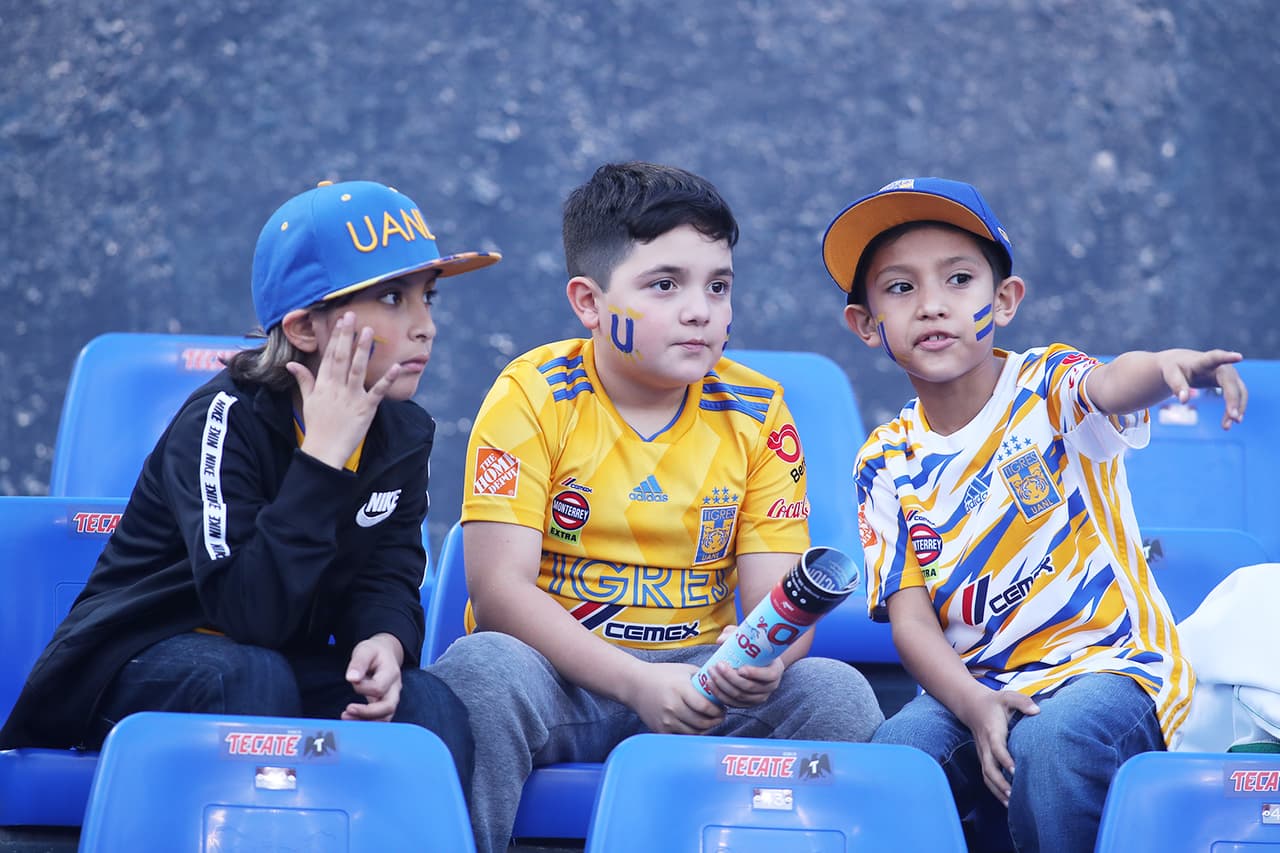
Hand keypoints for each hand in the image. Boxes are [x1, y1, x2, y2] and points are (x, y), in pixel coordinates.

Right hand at [287, 312, 403, 468]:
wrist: (324, 450)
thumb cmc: (317, 425)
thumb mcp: (308, 400)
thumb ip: (303, 380)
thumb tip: (290, 364)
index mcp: (324, 385)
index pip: (330, 356)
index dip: (336, 337)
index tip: (341, 321)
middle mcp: (336, 388)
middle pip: (341, 358)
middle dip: (347, 336)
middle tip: (352, 316)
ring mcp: (351, 397)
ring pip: (357, 369)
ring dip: (362, 350)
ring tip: (368, 331)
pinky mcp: (366, 409)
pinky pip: (377, 392)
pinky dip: (387, 380)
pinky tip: (396, 366)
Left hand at [342, 633, 404, 721]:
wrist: (385, 653)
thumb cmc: (374, 652)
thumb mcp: (365, 650)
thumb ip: (358, 663)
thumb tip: (351, 678)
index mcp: (391, 673)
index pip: (379, 687)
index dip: (363, 688)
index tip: (352, 681)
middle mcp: (395, 688)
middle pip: (388, 707)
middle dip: (367, 713)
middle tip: (347, 710)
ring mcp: (392, 698)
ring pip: (385, 717)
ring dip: (366, 721)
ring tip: (346, 717)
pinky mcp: (385, 704)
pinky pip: (380, 719)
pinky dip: (366, 722)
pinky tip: (352, 718)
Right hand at [625, 661, 724, 734]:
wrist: (635, 684)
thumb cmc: (662, 674)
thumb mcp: (684, 670)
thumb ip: (702, 678)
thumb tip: (722, 685)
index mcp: (680, 689)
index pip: (705, 707)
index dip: (718, 710)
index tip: (722, 708)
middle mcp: (673, 706)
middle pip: (702, 722)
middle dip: (715, 721)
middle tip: (720, 717)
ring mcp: (666, 720)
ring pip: (694, 732)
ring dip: (705, 729)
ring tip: (709, 721)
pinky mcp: (660, 730)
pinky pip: (682, 737)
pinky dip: (692, 734)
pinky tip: (696, 726)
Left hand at [703, 625, 784, 707]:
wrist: (759, 662)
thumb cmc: (754, 648)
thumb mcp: (750, 639)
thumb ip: (736, 635)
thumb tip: (720, 640)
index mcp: (775, 671)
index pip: (768, 675)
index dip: (754, 674)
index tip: (740, 668)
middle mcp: (769, 687)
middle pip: (750, 687)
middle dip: (731, 677)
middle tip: (718, 665)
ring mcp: (758, 698)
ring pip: (740, 696)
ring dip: (723, 685)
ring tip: (711, 672)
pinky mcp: (747, 704)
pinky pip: (733, 703)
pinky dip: (720, 695)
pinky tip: (710, 684)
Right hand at [956, 688, 1039, 805]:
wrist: (972, 705)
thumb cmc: (994, 702)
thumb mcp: (1008, 696)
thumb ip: (1022, 702)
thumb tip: (1036, 711)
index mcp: (992, 731)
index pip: (997, 748)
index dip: (1004, 759)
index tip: (1015, 770)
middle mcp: (985, 745)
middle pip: (989, 768)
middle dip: (1000, 782)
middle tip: (1013, 794)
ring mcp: (983, 753)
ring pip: (986, 775)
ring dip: (997, 790)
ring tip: (1011, 804)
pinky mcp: (984, 758)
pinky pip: (987, 777)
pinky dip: (995, 790)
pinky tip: (1006, 801)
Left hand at [1159, 348, 1246, 428]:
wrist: (1182, 364)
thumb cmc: (1175, 368)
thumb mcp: (1170, 375)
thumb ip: (1177, 386)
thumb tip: (1184, 401)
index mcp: (1204, 361)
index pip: (1216, 357)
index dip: (1227, 357)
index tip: (1239, 357)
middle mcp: (1221, 366)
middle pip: (1231, 382)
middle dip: (1233, 399)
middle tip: (1233, 417)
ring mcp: (1229, 375)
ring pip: (1239, 391)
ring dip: (1237, 408)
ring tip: (1227, 426)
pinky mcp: (1231, 383)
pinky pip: (1238, 397)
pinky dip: (1235, 409)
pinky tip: (1231, 422)